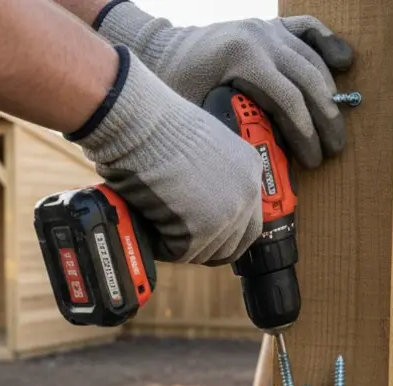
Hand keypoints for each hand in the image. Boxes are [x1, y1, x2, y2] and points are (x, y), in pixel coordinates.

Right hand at [69, 47, 262, 265]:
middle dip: (203, 245)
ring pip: (204, 252)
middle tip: (176, 237)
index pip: (249, 223)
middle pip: (231, 245)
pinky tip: (151, 221)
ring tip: (158, 221)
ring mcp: (226, 214)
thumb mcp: (205, 147)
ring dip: (180, 244)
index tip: (204, 236)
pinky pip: (179, 252)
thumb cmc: (161, 128)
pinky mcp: (201, 230)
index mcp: (250, 170)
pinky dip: (161, 244)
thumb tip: (202, 204)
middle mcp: (246, 194)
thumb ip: (215, 176)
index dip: (224, 234)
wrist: (143, 126)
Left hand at [95, 1, 354, 169]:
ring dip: (330, 94)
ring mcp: (268, 28)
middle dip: (325, 120)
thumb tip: (248, 168)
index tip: (312, 160)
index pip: (289, 99)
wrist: (161, 49)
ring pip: (314, 60)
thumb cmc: (173, 84)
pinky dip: (328, 44)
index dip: (306, 133)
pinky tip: (344, 64)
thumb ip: (219, 132)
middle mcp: (261, 38)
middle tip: (333, 151)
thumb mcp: (191, 111)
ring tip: (337, 127)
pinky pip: (308, 29)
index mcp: (243, 58)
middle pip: (309, 81)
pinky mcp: (270, 25)